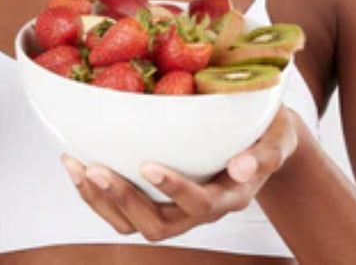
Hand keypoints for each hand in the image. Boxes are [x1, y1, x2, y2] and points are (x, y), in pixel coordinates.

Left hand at [60, 105, 301, 241]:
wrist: (262, 137)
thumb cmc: (268, 130)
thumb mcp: (280, 136)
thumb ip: (266, 152)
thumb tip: (242, 167)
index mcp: (230, 195)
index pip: (201, 205)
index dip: (174, 190)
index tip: (148, 166)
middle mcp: (200, 210)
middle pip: (159, 226)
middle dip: (125, 201)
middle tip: (96, 169)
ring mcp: (176, 208)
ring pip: (134, 224)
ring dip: (102, 201)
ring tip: (76, 167)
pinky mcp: (156, 198)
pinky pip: (123, 209)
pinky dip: (96, 192)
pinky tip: (76, 163)